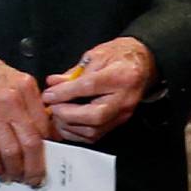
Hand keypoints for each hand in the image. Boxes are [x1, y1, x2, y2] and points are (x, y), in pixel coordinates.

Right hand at [0, 38, 53, 182]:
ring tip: (16, 177)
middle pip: (31, 143)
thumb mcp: (14, 77)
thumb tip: (42, 128)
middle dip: (35, 167)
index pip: (44, 125)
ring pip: (11, 151)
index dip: (49, 146)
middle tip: (36, 178)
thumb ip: (29, 101)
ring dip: (16, 170)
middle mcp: (12, 101)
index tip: (48, 156)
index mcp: (26, 88)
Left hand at [41, 36, 155, 144]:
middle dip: (67, 114)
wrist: (141, 64)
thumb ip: (74, 72)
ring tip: (57, 114)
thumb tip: (53, 83)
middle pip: (94, 115)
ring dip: (69, 125)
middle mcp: (124, 98)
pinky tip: (66, 123)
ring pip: (94, 130)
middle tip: (52, 108)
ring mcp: (122, 114)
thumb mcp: (96, 55)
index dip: (65, 93)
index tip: (49, 95)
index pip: (90, 87)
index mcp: (120, 75)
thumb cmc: (119, 57)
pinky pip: (95, 135)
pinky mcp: (118, 123)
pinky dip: (76, 132)